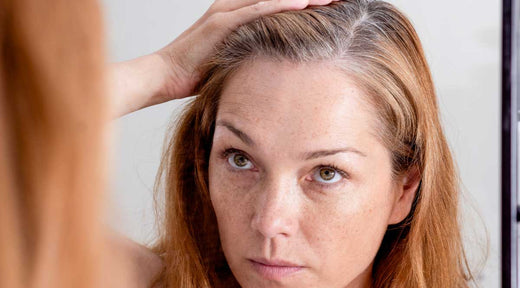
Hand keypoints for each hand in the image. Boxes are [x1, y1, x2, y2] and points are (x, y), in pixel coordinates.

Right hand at [110, 0, 337, 116]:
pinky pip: (257, 10)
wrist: (164, 76)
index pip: (276, 4)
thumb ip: (251, 59)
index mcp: (237, 17)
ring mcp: (226, 13)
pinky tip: (305, 3)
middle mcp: (232, 9)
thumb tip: (273, 71)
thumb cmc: (197, 74)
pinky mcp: (221, 23)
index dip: (302, 4)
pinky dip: (281, 5)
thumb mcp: (232, 63)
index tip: (330, 8)